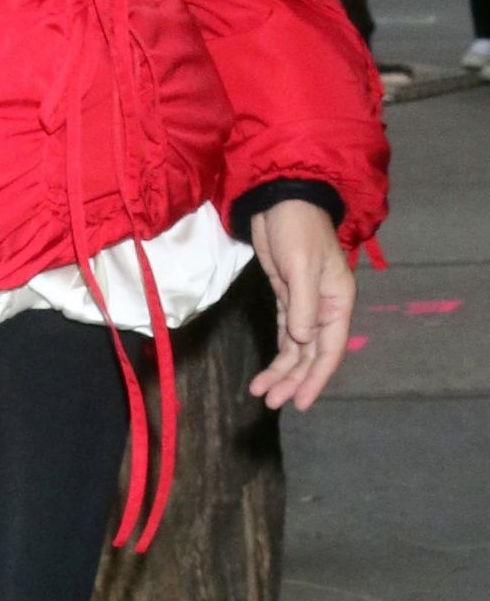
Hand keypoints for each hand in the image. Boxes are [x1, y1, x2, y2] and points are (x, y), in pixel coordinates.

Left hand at [248, 201, 356, 411]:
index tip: (300, 402)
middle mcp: (324, 307)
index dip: (315, 378)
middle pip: (311, 354)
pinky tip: (270, 370)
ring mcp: (304, 302)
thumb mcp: (301, 265)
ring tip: (263, 392)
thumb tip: (301, 342)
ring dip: (282, 370)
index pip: (329, 350)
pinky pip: (285, 332)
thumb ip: (302, 305)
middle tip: (272, 402)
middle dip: (293, 379)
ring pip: (296, 347)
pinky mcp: (286, 294)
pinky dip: (278, 351)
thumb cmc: (297, 229)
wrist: (279, 198)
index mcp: (337, 302)